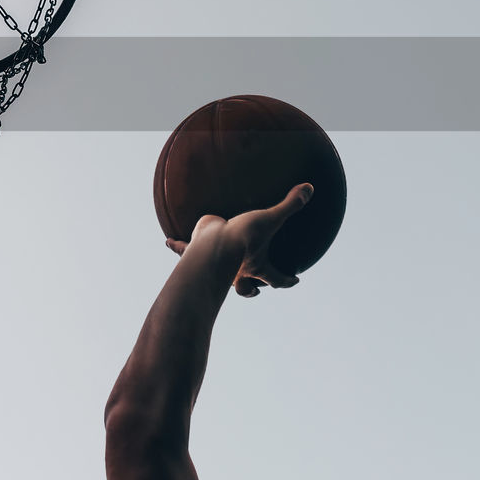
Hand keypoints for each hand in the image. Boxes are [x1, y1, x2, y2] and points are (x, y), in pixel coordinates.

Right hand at [165, 183, 313, 296]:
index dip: (286, 281)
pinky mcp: (196, 252)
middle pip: (245, 287)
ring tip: (207, 266)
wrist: (213, 241)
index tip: (295, 280)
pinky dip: (178, 246)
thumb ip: (290, 204)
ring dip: (211, 273)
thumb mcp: (271, 218)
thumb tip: (310, 188)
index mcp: (256, 266)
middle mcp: (237, 268)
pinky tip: (169, 242)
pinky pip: (185, 250)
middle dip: (249, 290)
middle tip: (254, 290)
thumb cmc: (245, 237)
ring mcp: (215, 263)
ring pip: (214, 274)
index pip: (276, 278)